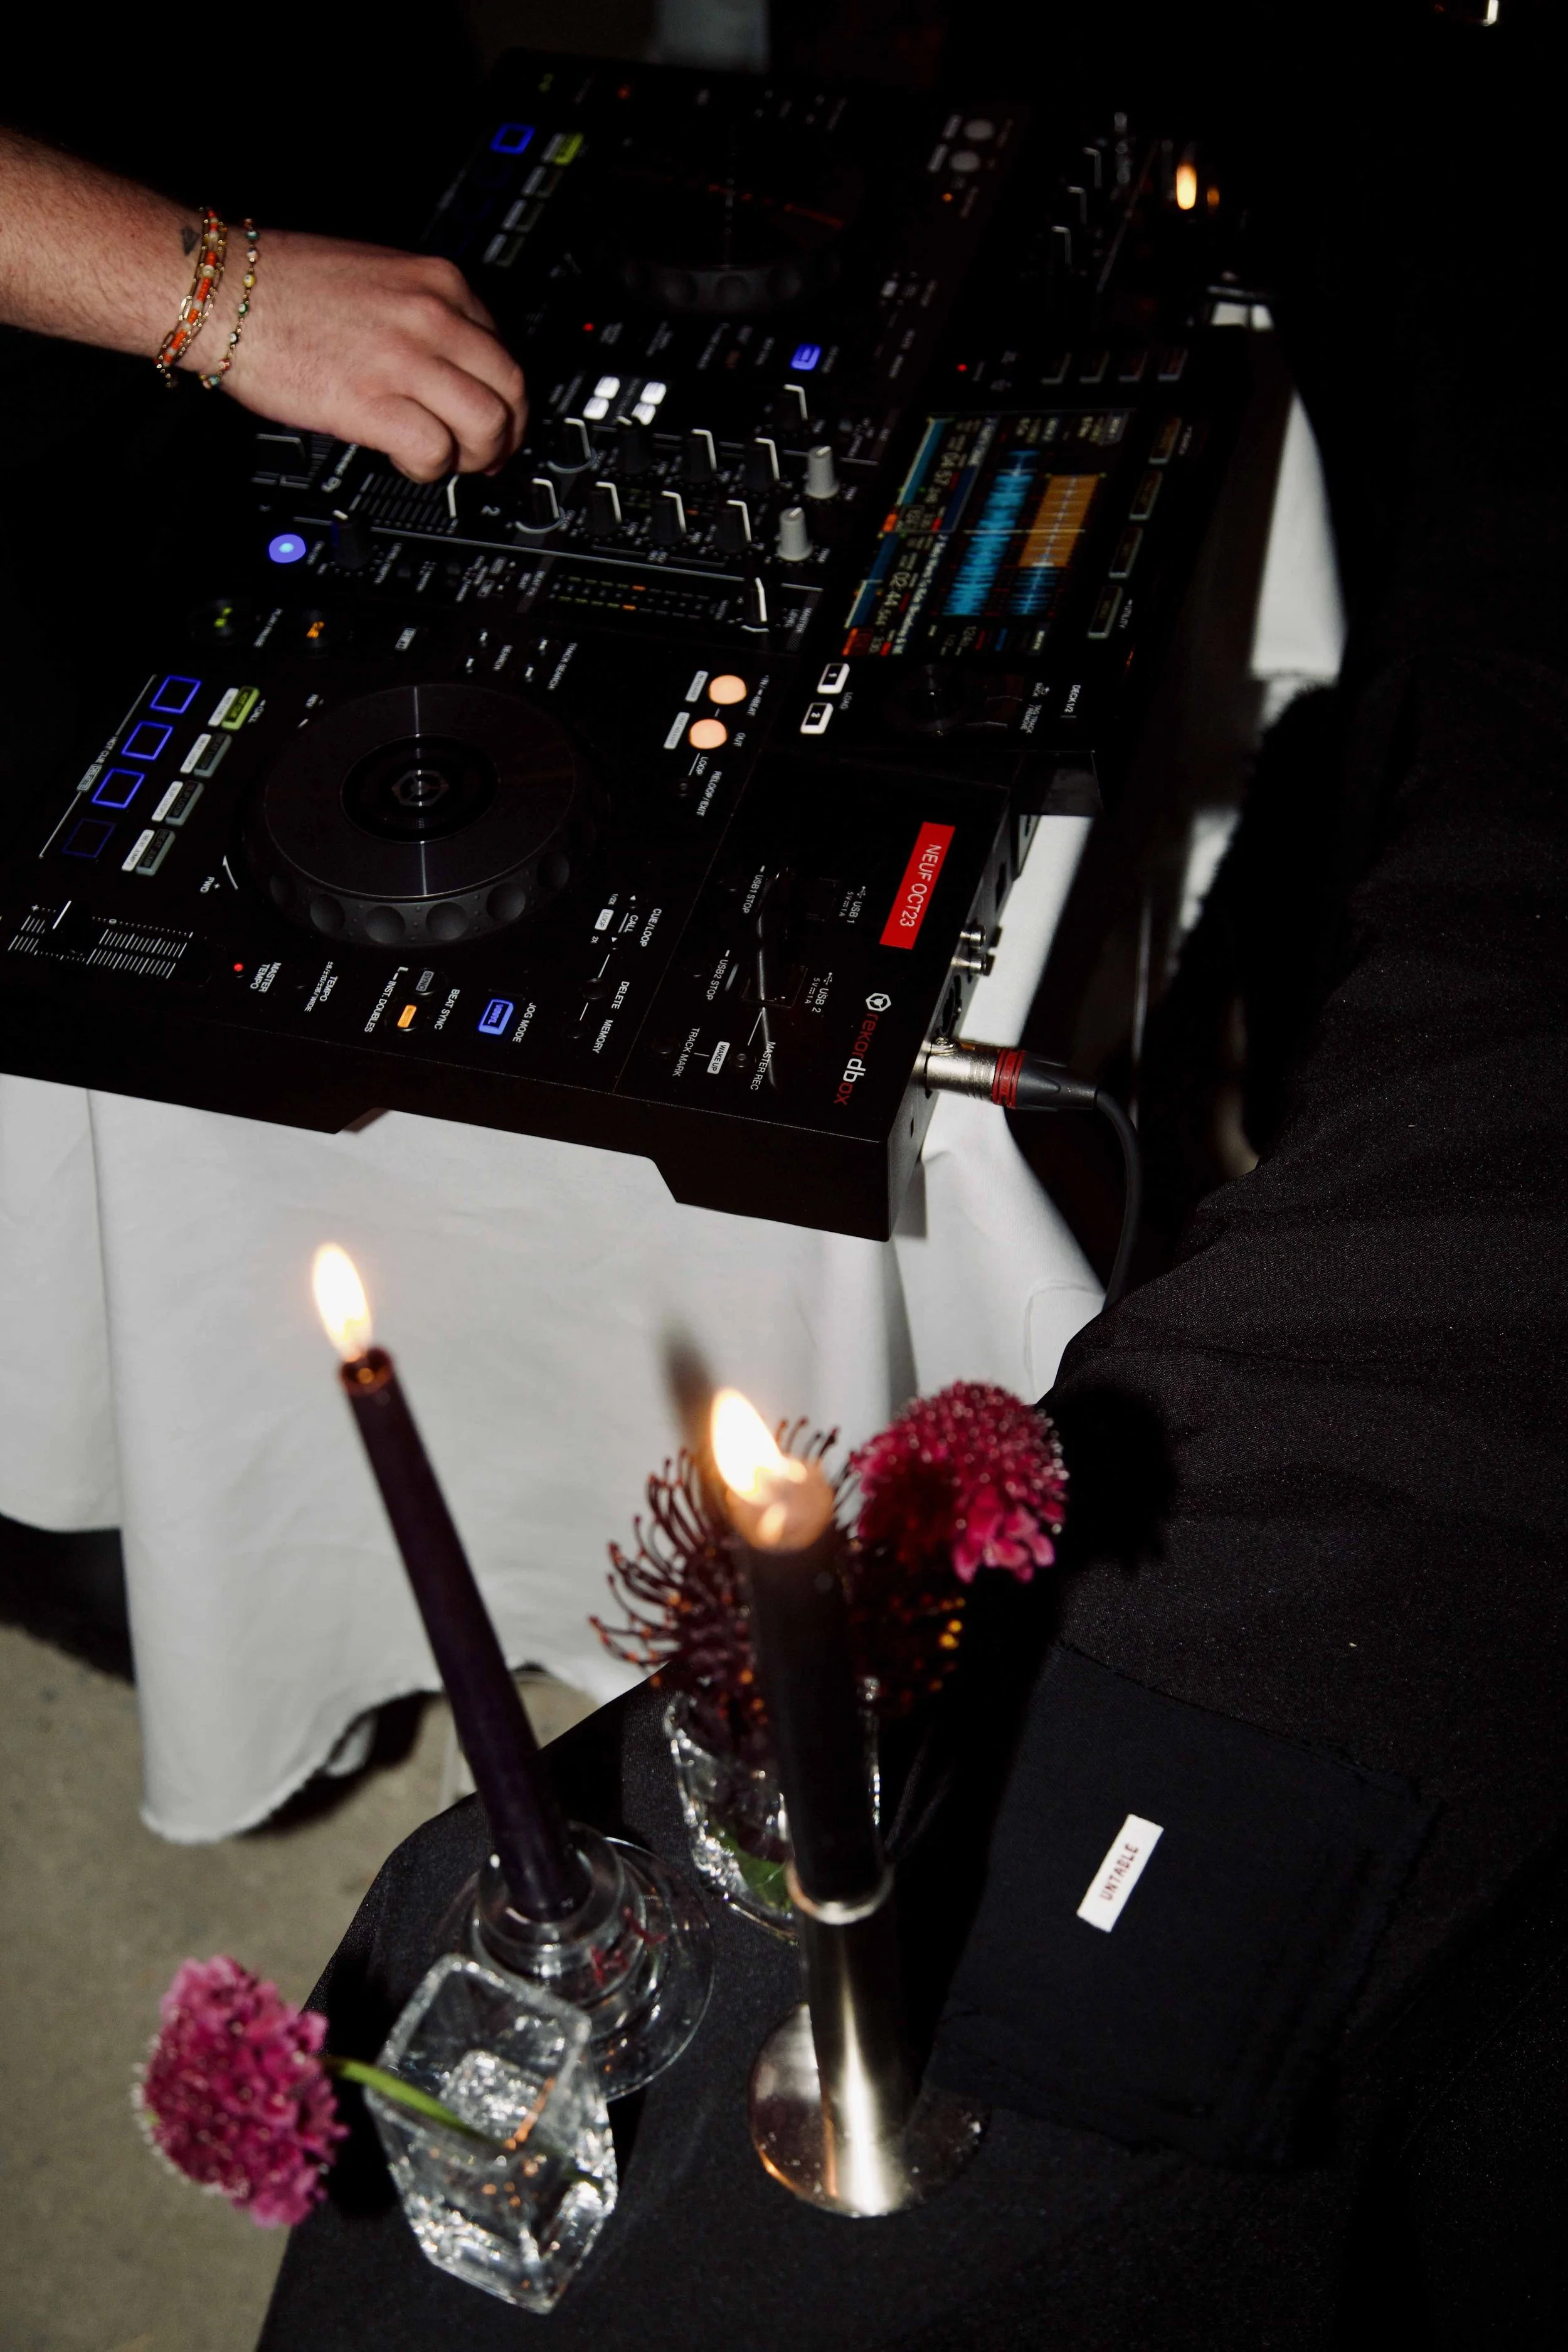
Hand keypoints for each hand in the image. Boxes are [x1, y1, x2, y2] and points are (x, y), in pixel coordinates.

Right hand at [214, 230, 526, 481]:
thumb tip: (450, 365)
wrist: (223, 291)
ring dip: (477, 457)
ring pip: (487, 423)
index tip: (495, 417)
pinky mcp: (373, 401)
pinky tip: (410, 462)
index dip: (504, 396)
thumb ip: (422, 314)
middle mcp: (431, 316)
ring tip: (451, 463)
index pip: (504, 348)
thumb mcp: (378, 277)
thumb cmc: (283, 286)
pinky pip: (436, 450)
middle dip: (506, 433)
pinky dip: (432, 468)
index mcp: (438, 283)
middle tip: (487, 455)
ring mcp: (405, 358)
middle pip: (510, 389)